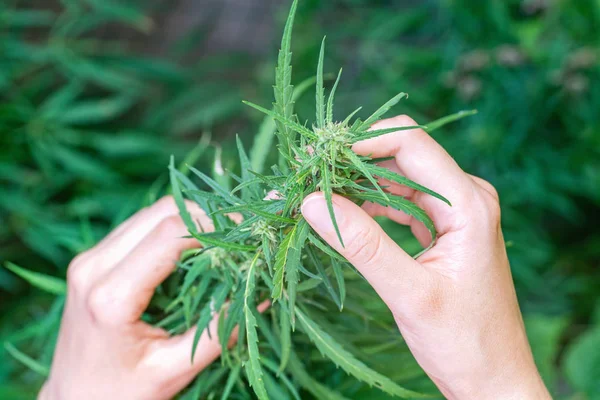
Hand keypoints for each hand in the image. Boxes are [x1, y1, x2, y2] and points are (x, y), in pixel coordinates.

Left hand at [40, 197, 265, 399]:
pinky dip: (169, 229)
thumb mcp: (172, 370)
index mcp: (111, 297)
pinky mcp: (91, 259)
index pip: (170, 234)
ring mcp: (88, 259)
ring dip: (188, 220)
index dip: (213, 227)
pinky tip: (190, 249)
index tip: (244, 239)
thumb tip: (257, 296)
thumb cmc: (121, 394)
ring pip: (149, 213)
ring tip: (219, 242)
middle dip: (206, 217)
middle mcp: (93, 267)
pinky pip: (137, 227)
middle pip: (160, 212)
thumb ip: (216, 333)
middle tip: (236, 238)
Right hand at [301, 116, 550, 399]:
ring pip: (399, 178)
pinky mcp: (445, 229)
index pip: (410, 142)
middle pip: (402, 155)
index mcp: (468, 203)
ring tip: (317, 196)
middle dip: (353, 162)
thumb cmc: (463, 342)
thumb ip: (362, 244)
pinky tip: (346, 216)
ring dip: (358, 184)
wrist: (493, 378)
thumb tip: (312, 202)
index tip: (317, 158)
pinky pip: (403, 202)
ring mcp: (457, 212)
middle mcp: (466, 197)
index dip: (360, 142)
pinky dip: (372, 204)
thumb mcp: (409, 293)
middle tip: (307, 178)